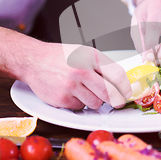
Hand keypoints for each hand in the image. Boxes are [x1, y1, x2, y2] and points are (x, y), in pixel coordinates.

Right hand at [0, 24, 131, 109]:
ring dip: (95, 101)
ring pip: (96, 103)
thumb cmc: (60, 56)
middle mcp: (82, 70)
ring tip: (86, 91)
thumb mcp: (84, 53)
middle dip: (115, 100)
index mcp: (91, 56)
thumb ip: (101, 65)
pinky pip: (80, 107)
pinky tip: (72, 93)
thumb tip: (121, 82)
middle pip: (109, 93)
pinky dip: (79, 103)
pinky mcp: (62, 99)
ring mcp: (71, 86)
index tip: (127, 93)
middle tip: (117, 102)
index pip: (117, 75)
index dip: (125, 87)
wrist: (33, 60)